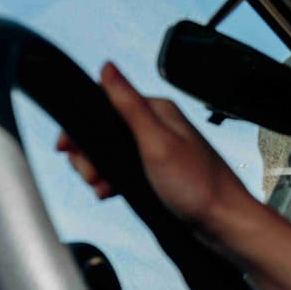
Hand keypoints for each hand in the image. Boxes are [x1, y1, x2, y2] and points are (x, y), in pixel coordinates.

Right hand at [58, 62, 251, 236]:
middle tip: (91, 175)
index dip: (81, 125)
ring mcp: (159, 151)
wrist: (224, 224)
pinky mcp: (159, 174)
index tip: (67, 148)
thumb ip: (129, 105)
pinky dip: (112, 181)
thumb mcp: (156, 142)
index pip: (105, 102)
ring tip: (101, 188)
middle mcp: (159, 127)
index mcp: (158, 111)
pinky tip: (110, 193)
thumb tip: (107, 66)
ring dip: (97, 170)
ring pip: (112, 153)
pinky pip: (124, 172)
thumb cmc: (197, 185)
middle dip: (88, 154)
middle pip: (104, 130)